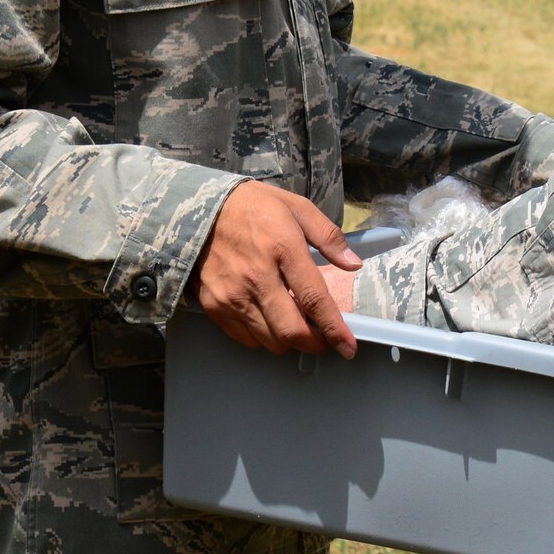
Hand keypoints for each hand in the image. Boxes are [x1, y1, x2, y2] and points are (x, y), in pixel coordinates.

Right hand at [192, 181, 361, 357]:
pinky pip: (245, 338)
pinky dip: (264, 337)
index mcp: (283, 249)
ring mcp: (232, 295)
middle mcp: (256, 278)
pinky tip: (272, 320)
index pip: (315, 300)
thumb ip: (329, 237)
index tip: (349, 346)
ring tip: (299, 325)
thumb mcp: (298, 208)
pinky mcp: (214, 306)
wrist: (199, 210)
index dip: (335, 329)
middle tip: (326, 340)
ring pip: (269, 340)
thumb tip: (354, 264)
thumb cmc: (253, 206)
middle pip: (291, 331)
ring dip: (290, 341)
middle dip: (315, 343)